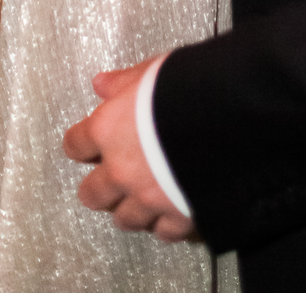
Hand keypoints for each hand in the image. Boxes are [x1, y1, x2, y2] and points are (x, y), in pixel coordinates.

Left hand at [64, 59, 194, 242]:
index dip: (82, 143)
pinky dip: (166, 223)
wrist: (228, 117)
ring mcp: (148, 199)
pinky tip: (171, 210)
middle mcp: (121, 171)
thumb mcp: (152, 72)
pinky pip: (163, 232)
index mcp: (108, 131)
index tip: (87, 142)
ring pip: (125, 219)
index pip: (76, 144)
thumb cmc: (187, 88)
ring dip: (131, 208)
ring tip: (142, 197)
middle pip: (92, 194)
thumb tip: (101, 84)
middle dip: (100, 187)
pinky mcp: (177, 217)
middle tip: (110, 179)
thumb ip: (124, 82)